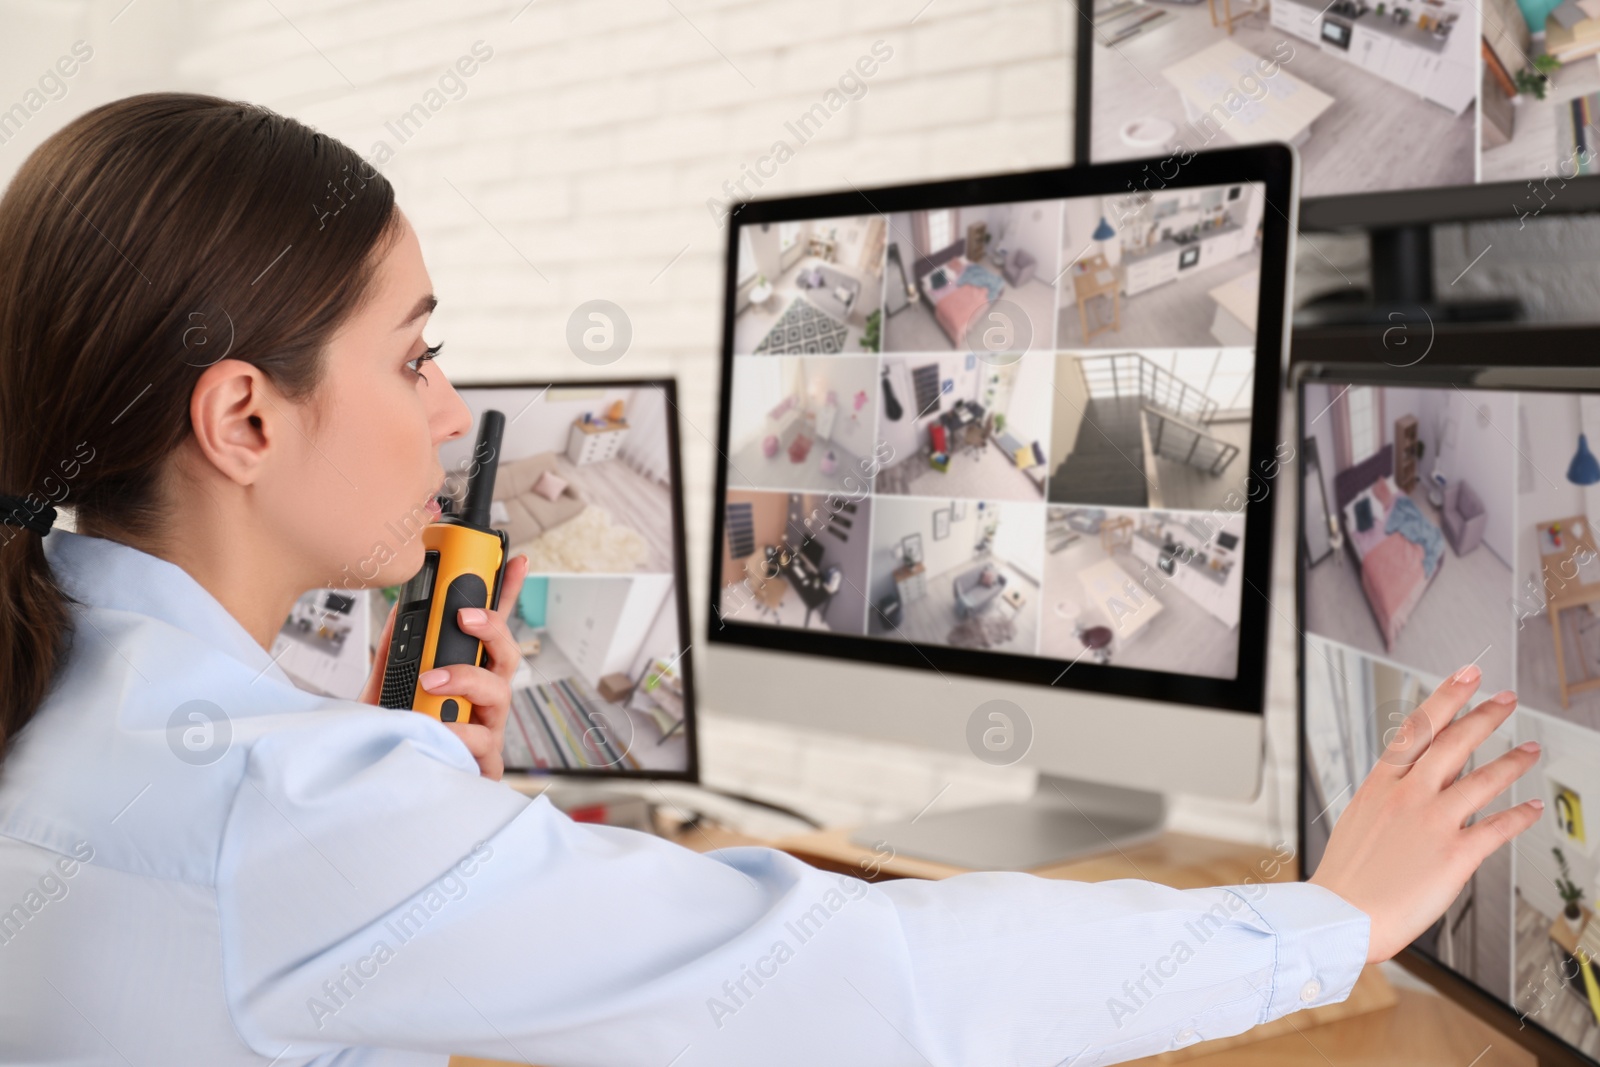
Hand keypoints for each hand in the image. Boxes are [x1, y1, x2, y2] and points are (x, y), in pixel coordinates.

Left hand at [359, 554, 529, 778]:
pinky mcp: (483, 762)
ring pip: (499, 693)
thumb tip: (403, 610)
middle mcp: (484, 698)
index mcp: (468, 674)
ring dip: (467, 680)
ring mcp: (488, 728)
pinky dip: (460, 732)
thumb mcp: (389, 683)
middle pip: (507, 654)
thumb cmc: (397, 733)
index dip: (508, 595)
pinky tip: (440, 728)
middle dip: (492, 629)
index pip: (491, 630)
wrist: (381, 778)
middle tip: (464, 617)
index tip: (516, 561)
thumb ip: (398, 649)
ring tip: (432, 681)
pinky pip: (482, 742)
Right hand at [1309, 663, 1543, 963]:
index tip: (1466, 677)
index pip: (1419, 728)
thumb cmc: (1347, 875)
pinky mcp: (1455, 855)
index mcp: (1381, 784)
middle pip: (1454, 742)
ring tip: (1531, 748)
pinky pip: (1497, 828)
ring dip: (1511, 761)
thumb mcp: (1358, 819)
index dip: (1447, 697)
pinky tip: (1531, 808)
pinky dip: (1518, 816)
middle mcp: (1409, 795)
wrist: (1340, 915)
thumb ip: (1390, 796)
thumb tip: (1415, 780)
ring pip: (1482, 780)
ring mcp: (1433, 822)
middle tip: (1506, 698)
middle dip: (1485, 714)